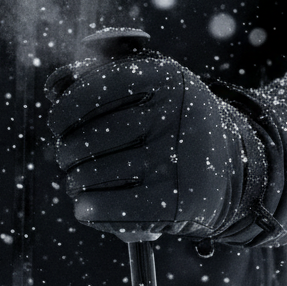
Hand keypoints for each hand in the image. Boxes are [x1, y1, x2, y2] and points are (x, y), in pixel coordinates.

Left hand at [46, 52, 258, 238]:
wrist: (231, 167)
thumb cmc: (171, 123)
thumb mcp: (149, 87)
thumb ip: (100, 76)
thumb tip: (55, 86)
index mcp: (168, 79)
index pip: (96, 88)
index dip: (66, 109)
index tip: (58, 124)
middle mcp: (176, 116)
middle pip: (87, 138)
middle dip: (67, 152)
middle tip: (69, 158)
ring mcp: (178, 161)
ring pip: (92, 174)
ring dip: (75, 182)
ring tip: (80, 180)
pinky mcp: (178, 203)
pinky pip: (109, 208)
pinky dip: (89, 209)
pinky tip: (86, 206)